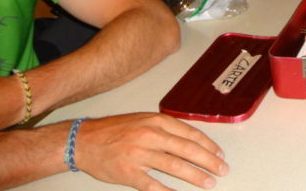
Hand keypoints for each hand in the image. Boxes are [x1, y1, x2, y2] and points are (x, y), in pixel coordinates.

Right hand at [74, 113, 227, 190]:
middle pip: (188, 150)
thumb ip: (167, 129)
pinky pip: (153, 185)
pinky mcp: (128, 173)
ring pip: (175, 167)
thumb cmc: (115, 131)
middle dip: (209, 162)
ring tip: (208, 183)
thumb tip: (193, 141)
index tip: (220, 155)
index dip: (209, 146)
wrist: (83, 140)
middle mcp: (150, 135)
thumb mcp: (144, 120)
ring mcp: (139, 155)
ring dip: (195, 176)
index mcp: (156, 121)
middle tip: (221, 170)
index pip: (191, 134)